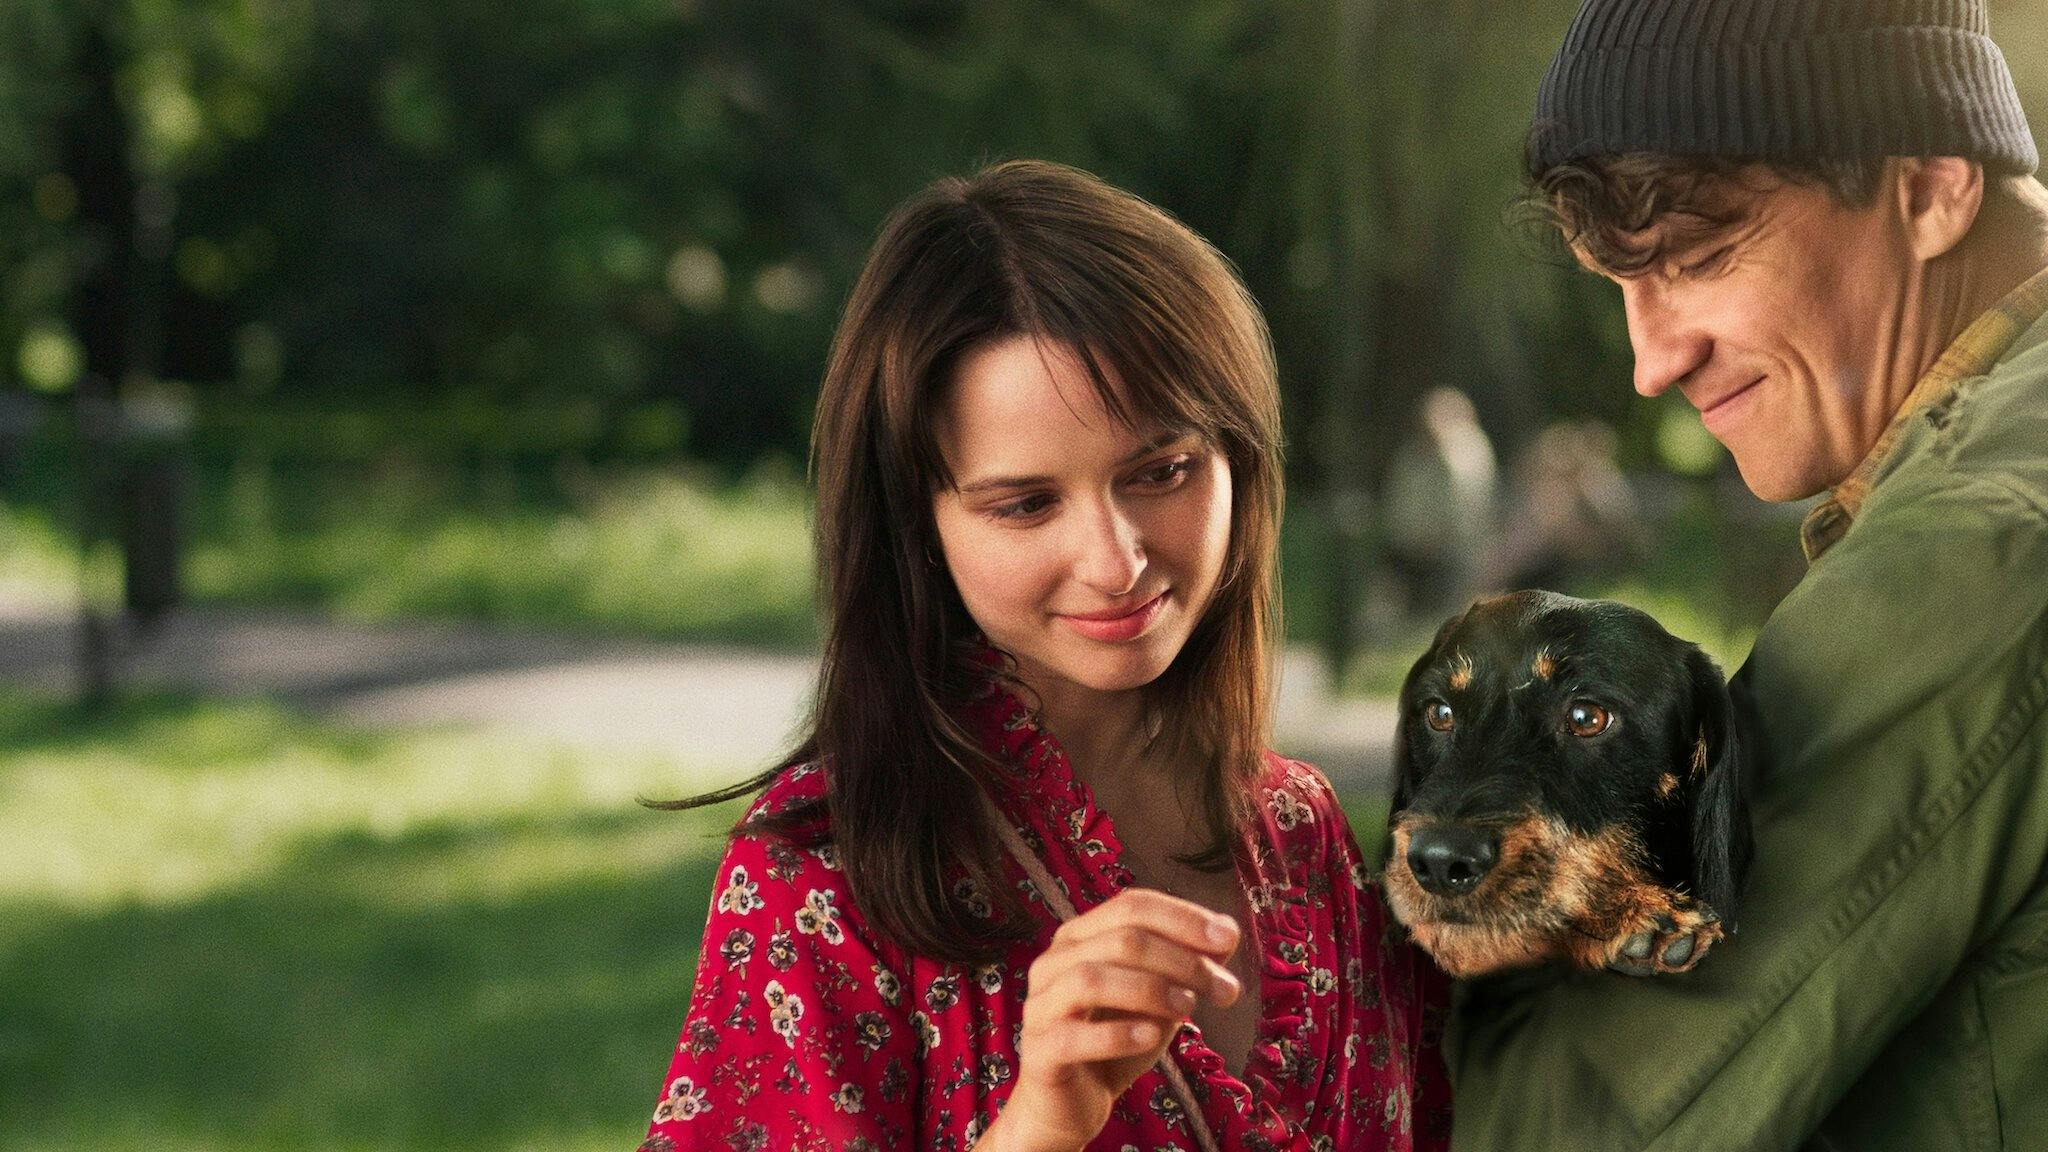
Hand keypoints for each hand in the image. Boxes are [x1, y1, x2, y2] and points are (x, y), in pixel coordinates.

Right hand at [978, 888, 1241, 1151]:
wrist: (1071, 1105)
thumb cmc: (1114, 1042)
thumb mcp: (1158, 999)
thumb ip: (1186, 964)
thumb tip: (1227, 934)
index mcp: (1080, 937)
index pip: (1132, 906)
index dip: (1183, 918)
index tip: (1227, 939)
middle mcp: (1053, 962)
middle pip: (1121, 940)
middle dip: (1182, 960)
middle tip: (1224, 989)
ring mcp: (1041, 1006)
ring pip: (1090, 978)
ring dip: (1150, 989)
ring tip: (1188, 1008)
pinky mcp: (1038, 1051)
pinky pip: (1073, 1036)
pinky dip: (1118, 1033)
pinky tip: (1151, 1037)